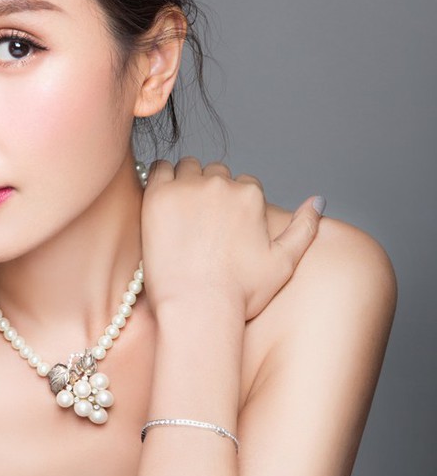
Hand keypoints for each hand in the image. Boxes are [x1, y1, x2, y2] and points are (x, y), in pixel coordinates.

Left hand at [141, 159, 323, 321]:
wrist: (197, 308)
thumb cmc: (240, 294)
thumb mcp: (284, 263)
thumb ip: (304, 227)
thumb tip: (318, 200)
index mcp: (251, 195)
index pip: (243, 184)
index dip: (233, 204)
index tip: (222, 227)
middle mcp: (221, 184)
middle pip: (216, 173)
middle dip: (210, 191)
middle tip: (199, 223)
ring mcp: (188, 187)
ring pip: (187, 168)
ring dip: (185, 182)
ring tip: (180, 213)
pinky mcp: (158, 196)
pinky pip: (158, 170)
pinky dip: (160, 179)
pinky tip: (162, 202)